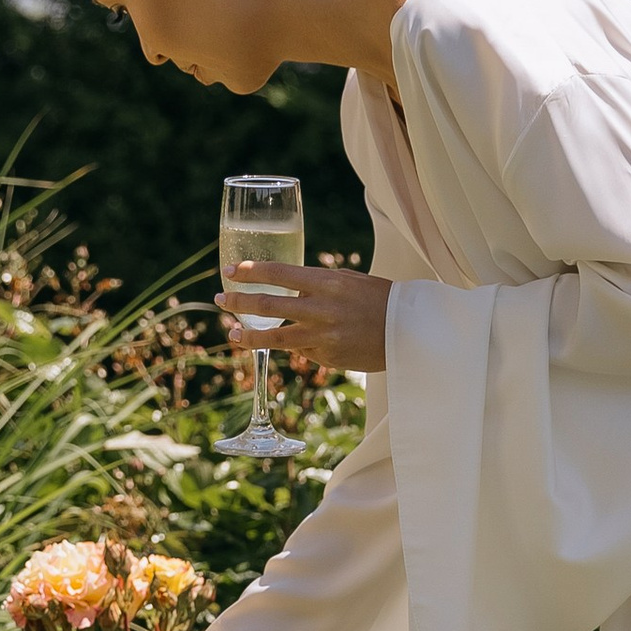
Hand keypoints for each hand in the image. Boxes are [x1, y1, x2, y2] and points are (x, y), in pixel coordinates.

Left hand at [218, 261, 389, 378]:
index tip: (230, 272)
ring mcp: (322, 337)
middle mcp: (320, 309)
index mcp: (326, 282)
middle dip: (238, 302)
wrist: (410, 331)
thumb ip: (316, 286)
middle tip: (220, 300)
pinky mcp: (327, 358)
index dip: (250, 273)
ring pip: (274, 338)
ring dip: (248, 336)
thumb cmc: (379, 300)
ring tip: (233, 335)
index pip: (278, 273)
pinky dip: (296, 346)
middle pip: (267, 305)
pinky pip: (302, 351)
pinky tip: (299, 342)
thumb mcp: (348, 281)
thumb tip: (285, 290)